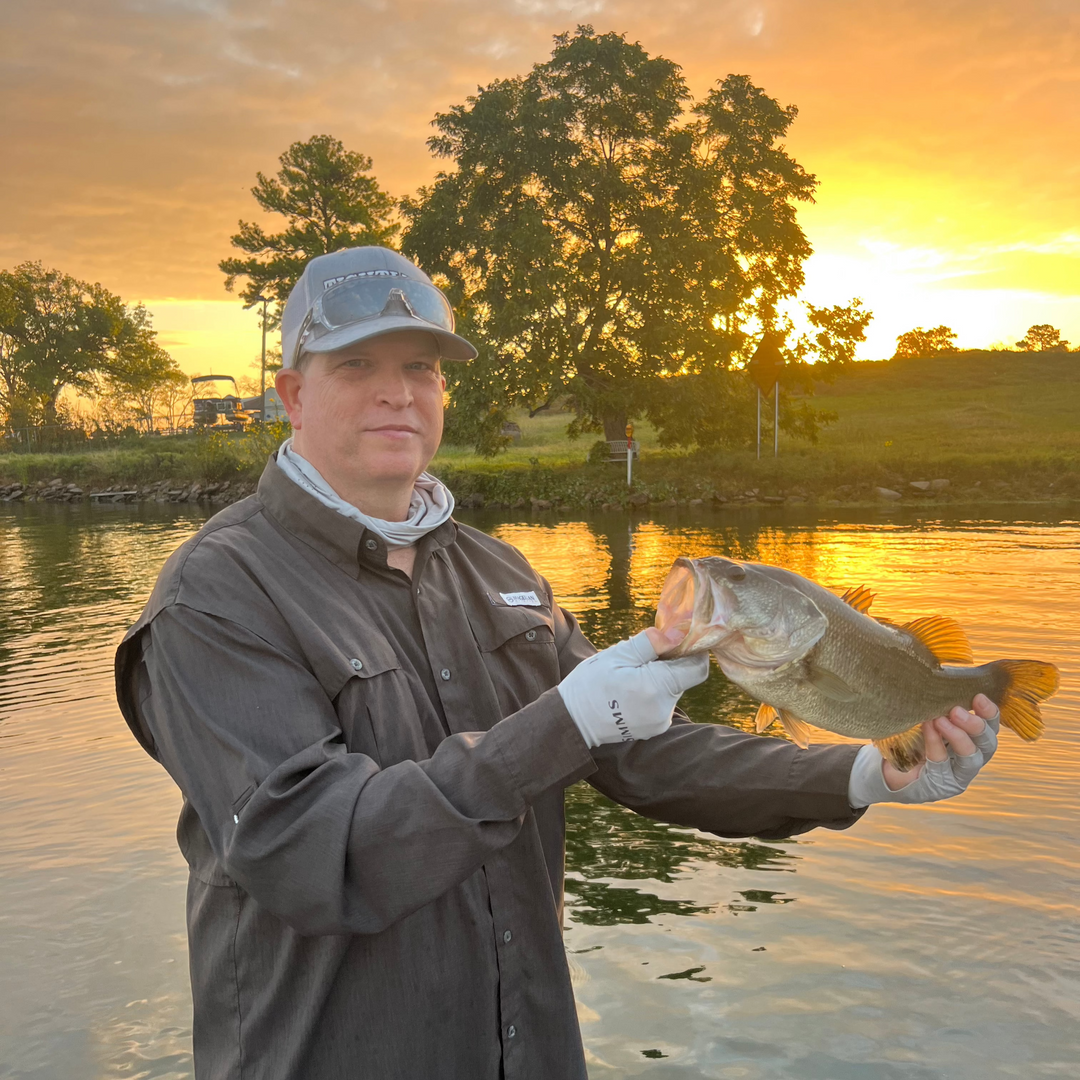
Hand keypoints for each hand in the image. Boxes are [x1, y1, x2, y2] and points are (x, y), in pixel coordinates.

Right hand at [558, 630, 709, 747]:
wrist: (572, 720)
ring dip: (659, 679)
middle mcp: (664, 709)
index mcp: (657, 688)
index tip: (675, 641)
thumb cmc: (590, 684)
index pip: (697, 668)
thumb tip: (677, 633)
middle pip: (683, 678)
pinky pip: (662, 704)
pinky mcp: (653, 729)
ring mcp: (659, 722)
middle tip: (640, 658)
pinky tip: (629, 691)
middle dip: (668, 664)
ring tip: (630, 676)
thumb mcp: (617, 656)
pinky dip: (652, 693)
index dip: (691, 651)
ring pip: (672, 691)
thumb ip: (650, 643)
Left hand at [848, 694, 999, 806]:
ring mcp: (960, 774)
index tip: (978, 696)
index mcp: (974, 737)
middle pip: (988, 743)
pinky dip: (935, 745)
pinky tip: (927, 729)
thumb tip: (935, 672)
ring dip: (958, 737)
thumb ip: (937, 702)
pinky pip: (943, 764)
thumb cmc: (911, 737)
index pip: (991, 724)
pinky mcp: (944, 785)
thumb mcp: (927, 715)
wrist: (890, 769)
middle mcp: (973, 756)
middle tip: (956, 709)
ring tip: (940, 720)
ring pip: (972, 758)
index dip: (989, 712)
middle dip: (976, 725)